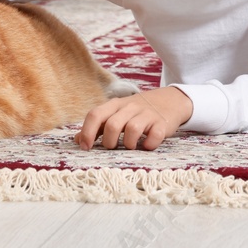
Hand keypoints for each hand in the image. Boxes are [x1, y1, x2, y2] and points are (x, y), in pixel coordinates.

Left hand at [77, 87, 193, 150]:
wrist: (170, 100)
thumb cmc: (137, 111)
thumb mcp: (117, 113)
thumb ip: (98, 126)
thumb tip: (77, 140)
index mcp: (115, 104)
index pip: (95, 114)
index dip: (87, 132)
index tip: (86, 147)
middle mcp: (130, 107)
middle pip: (113, 125)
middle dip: (109, 142)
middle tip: (113, 147)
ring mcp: (147, 114)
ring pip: (132, 130)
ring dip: (128, 144)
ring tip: (131, 146)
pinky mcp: (162, 123)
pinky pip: (154, 136)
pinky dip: (149, 145)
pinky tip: (147, 145)